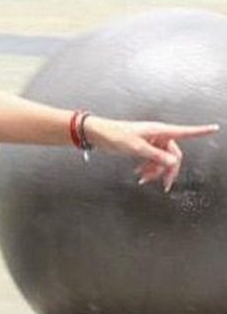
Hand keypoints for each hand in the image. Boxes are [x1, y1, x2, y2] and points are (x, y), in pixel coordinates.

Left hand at [84, 117, 218, 191]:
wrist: (98, 134)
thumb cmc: (115, 136)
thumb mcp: (136, 148)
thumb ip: (156, 156)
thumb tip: (174, 163)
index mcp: (160, 131)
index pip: (185, 132)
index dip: (201, 131)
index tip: (215, 128)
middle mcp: (158, 135)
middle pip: (173, 155)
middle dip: (168, 170)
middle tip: (164, 185)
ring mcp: (151, 142)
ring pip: (162, 160)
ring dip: (155, 171)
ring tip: (143, 179)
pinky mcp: (143, 147)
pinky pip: (152, 160)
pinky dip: (148, 168)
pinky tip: (140, 175)